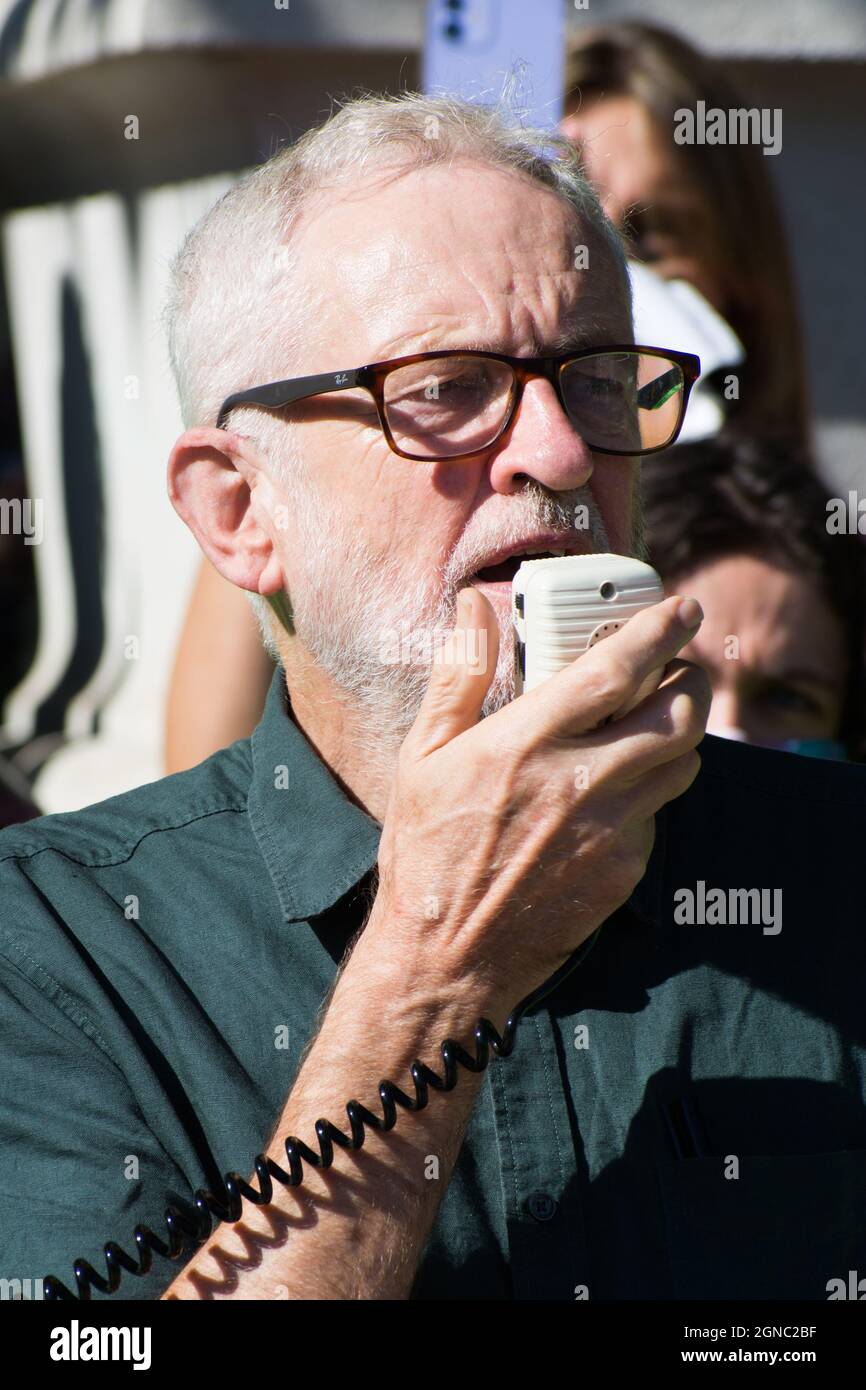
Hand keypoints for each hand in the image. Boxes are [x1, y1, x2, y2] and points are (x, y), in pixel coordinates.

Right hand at [368, 588, 709, 1027]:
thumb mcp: (422, 758)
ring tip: (656, 722)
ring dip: (680, 734)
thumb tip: (475, 607)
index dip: (660, 631)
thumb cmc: (426, 853)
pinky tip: (615, 791)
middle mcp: (578, 782)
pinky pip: (658, 814)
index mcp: (525, 743)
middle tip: (681, 667)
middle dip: (693, 679)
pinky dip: (649, 790)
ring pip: (683, 763)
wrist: (446, 958)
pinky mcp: (623, 870)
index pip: (616, 670)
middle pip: (678, 715)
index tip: (682, 608)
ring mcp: (608, 830)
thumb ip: (458, 675)